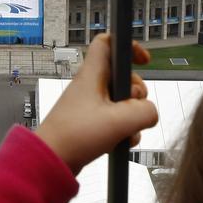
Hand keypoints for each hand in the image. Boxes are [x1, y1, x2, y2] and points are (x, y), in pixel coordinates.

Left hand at [34, 34, 157, 173]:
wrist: (51, 160)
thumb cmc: (75, 136)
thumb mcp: (120, 121)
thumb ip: (145, 112)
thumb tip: (151, 112)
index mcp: (93, 74)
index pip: (108, 42)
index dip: (129, 46)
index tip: (144, 60)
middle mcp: (91, 85)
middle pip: (123, 76)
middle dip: (137, 92)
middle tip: (133, 108)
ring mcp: (90, 104)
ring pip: (121, 101)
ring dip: (131, 115)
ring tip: (125, 130)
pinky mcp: (90, 121)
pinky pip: (114, 118)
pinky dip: (123, 128)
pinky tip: (121, 141)